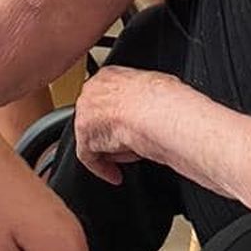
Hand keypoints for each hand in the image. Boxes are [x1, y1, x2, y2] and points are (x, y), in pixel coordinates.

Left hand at [73, 66, 177, 185]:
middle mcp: (92, 91)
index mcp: (110, 75)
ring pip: (93, 135)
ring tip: (130, 155)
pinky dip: (102, 169)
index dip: (116, 112)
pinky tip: (115, 175)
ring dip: (109, 148)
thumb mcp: (158, 86)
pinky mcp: (86, 139)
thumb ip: (144, 96)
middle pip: (95, 115)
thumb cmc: (165, 99)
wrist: (159, 113)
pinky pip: (90, 158)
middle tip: (126, 141)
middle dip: (109, 130)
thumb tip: (153, 105)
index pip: (106, 95)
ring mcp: (86, 115)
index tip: (126, 123)